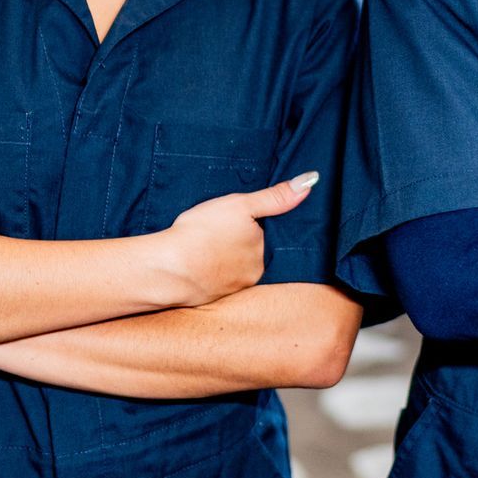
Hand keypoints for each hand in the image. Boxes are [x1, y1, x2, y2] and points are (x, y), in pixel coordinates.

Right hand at [153, 172, 318, 306]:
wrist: (167, 269)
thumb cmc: (203, 233)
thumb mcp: (240, 205)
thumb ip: (275, 197)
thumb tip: (311, 181)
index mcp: (265, 253)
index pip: (270, 236)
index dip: (257, 225)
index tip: (243, 218)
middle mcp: (253, 275)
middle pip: (253, 252)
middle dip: (242, 242)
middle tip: (220, 229)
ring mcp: (230, 288)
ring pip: (234, 266)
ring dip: (226, 256)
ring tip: (208, 243)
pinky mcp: (208, 296)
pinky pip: (215, 278)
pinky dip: (209, 268)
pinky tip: (197, 258)